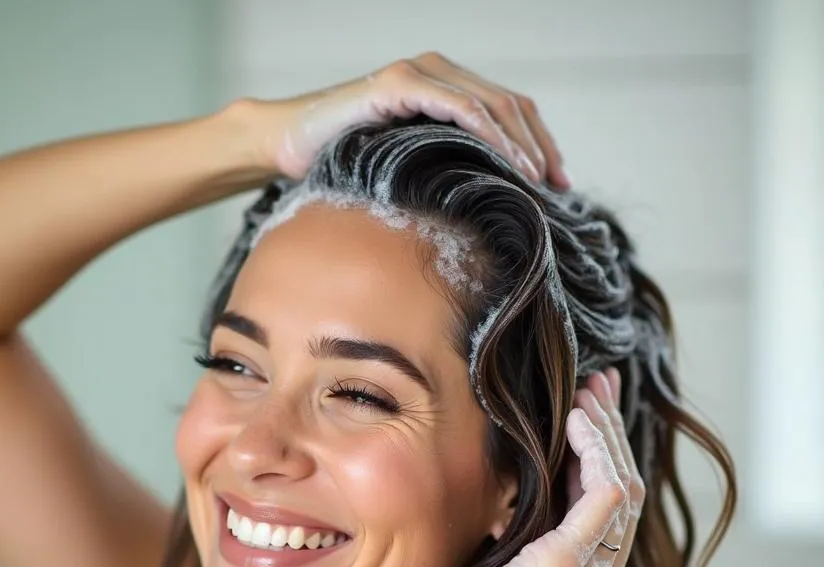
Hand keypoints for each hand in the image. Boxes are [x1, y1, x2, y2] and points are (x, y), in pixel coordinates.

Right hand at [243, 52, 568, 185]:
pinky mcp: (399, 85)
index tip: (558, 184)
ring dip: (521, 144)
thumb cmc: (340, 162)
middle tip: (560, 187)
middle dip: (541, 147)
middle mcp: (438, 73)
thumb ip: (440, 171)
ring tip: (537, 180)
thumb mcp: (404, 169)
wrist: (288, 144)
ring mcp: (420, 73)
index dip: (539, 144)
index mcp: (445, 90)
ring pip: (491, 103)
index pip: (508, 111)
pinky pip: (458, 106)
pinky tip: (506, 162)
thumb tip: (479, 211)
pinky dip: (487, 134)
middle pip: (511, 104)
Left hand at [403, 369, 643, 566]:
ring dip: (604, 434)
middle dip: (611, 436)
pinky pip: (604, 493)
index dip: (600, 463)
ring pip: (621, 486)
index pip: (607, 517)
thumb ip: (513, 565)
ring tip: (589, 391)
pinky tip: (576, 419)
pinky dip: (594, 450)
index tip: (586, 422)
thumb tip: (501, 522)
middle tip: (600, 389)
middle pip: (624, 494)